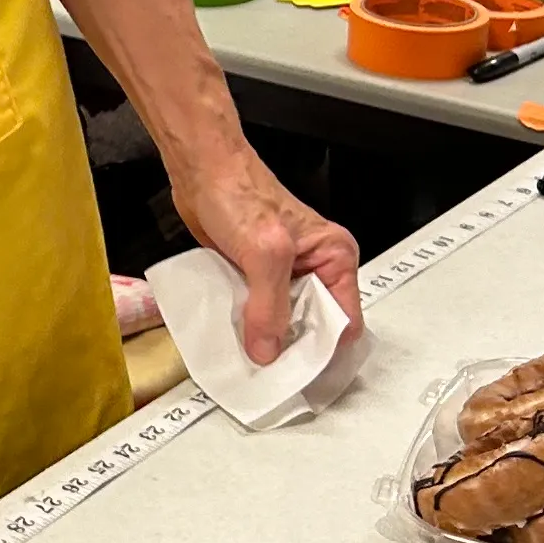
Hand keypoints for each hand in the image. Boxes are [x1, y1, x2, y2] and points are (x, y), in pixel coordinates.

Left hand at [165, 143, 361, 366]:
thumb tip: (269, 350)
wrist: (200, 172)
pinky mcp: (255, 277)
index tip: (298, 370)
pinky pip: (255, 312)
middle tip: (267, 367)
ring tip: (246, 353)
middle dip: (290, 346)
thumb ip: (269, 306)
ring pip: (281, 322)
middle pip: (311, 326)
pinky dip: (245, 324)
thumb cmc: (239, 193)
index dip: (322, 347)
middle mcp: (315, 267)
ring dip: (263, 337)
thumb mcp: (265, 253)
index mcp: (335, 257)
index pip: (343, 320)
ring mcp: (283, 274)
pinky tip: (232, 333)